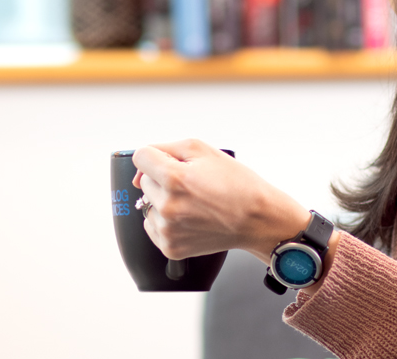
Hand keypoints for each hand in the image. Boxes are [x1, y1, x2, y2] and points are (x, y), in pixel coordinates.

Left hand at [132, 139, 309, 262]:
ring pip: (147, 204)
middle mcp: (167, 206)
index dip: (157, 156)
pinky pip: (151, 226)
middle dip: (162, 179)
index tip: (171, 163)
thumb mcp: (203, 149)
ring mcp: (168, 229)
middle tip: (191, 185)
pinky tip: (188, 218)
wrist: (257, 219)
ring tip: (192, 203)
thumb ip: (164, 149)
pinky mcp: (170, 247)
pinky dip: (165, 220)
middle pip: (144, 182)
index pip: (140, 157)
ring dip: (163, 201)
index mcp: (174, 178)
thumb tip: (139, 167)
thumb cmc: (235, 182)